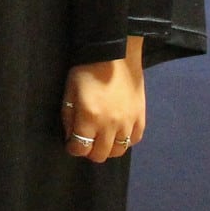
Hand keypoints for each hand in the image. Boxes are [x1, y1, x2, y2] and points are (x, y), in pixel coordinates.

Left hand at [61, 35, 145, 163]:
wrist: (115, 55)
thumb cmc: (87, 70)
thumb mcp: (69, 91)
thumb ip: (69, 117)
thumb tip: (71, 137)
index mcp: (89, 117)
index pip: (80, 149)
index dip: (73, 148)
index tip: (72, 143)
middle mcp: (110, 125)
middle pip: (100, 155)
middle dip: (89, 151)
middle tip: (86, 140)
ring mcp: (128, 123)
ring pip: (118, 151)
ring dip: (107, 147)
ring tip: (102, 138)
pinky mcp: (141, 118)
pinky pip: (134, 140)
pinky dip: (125, 140)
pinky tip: (118, 133)